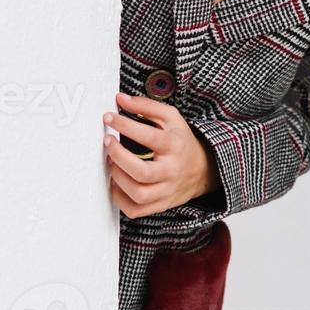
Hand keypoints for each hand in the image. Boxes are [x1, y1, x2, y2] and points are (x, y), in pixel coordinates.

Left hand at [103, 91, 220, 219]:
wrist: (202, 169)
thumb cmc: (180, 141)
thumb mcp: (170, 118)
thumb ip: (146, 106)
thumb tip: (120, 100)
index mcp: (175, 146)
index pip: (150, 138)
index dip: (126, 126)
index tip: (109, 118)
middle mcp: (172, 171)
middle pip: (143, 172)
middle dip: (119, 156)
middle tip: (107, 142)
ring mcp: (166, 191)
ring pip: (139, 194)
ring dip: (118, 178)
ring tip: (111, 163)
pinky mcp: (160, 205)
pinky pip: (136, 210)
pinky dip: (120, 199)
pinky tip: (117, 183)